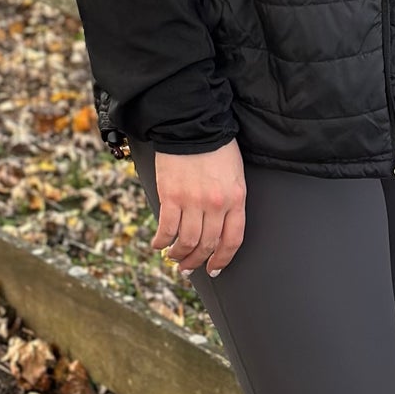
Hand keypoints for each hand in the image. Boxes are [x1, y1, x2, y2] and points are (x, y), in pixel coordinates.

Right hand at [150, 140, 245, 276]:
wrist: (193, 125)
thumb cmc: (216, 147)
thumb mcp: (234, 175)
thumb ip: (229, 201)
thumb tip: (218, 229)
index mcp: (235, 198)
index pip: (232, 240)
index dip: (222, 259)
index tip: (214, 269)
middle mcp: (216, 204)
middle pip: (207, 245)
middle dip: (197, 261)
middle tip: (188, 268)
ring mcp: (193, 201)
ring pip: (186, 242)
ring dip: (178, 255)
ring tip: (173, 257)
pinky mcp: (171, 196)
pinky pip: (167, 229)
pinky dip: (161, 241)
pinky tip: (158, 244)